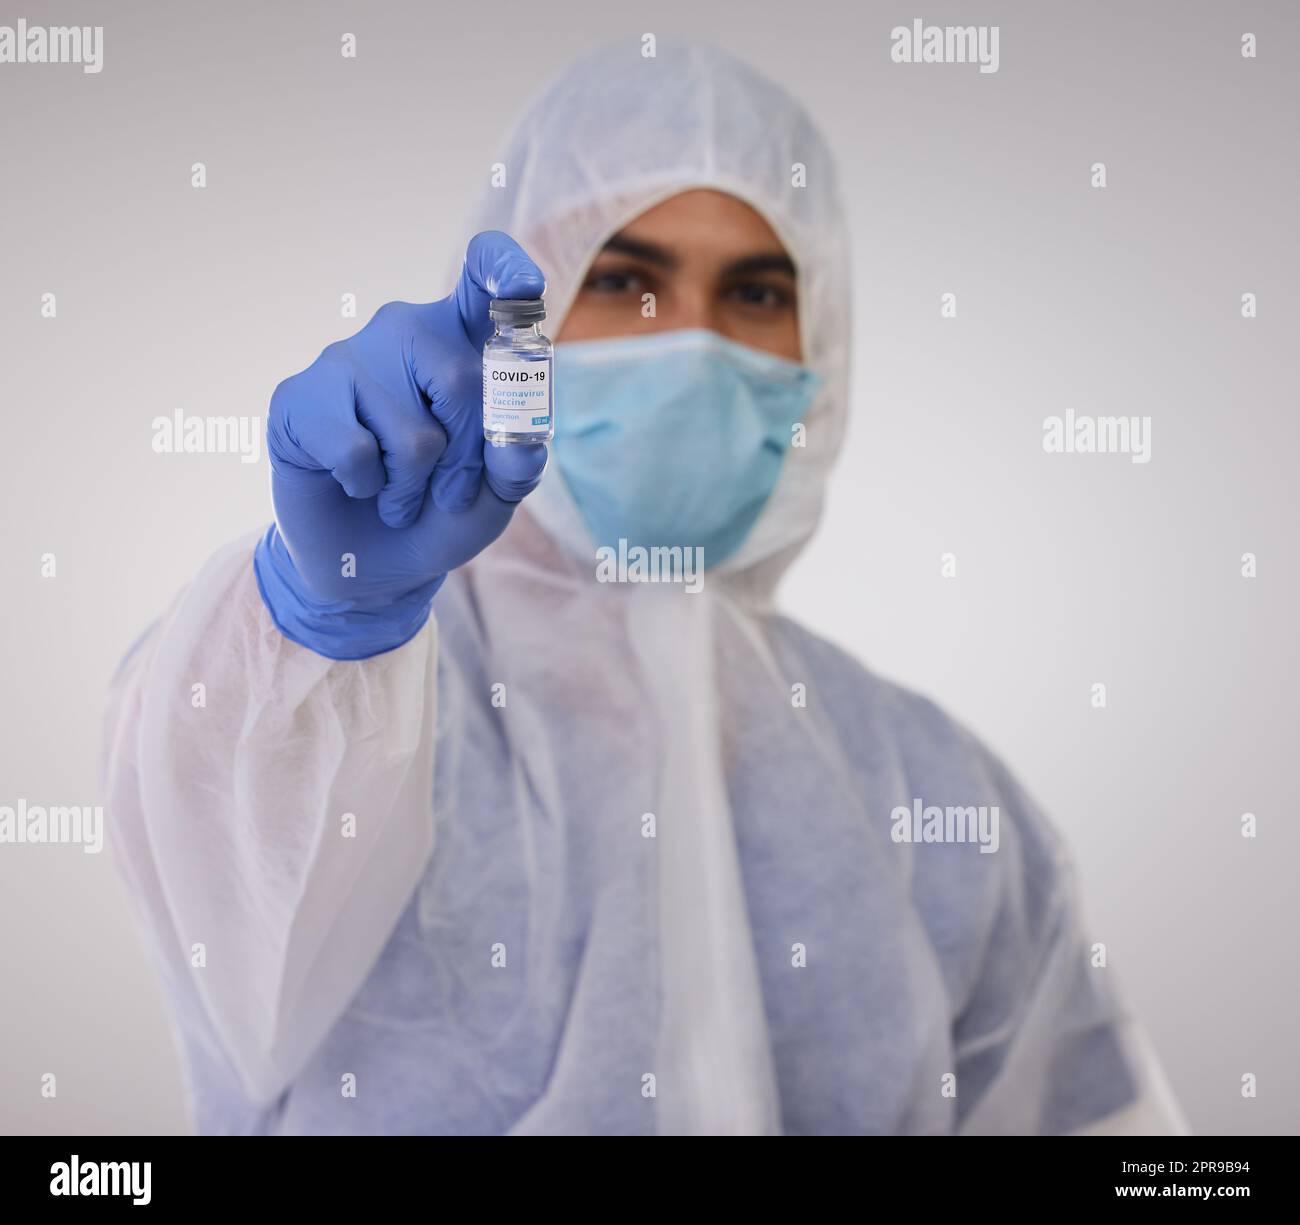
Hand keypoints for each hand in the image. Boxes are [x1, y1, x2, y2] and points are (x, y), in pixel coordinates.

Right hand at [253, 231, 548, 658]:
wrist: (371, 561)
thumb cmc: (439, 510)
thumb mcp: (495, 494)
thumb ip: (516, 464)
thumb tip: (518, 446)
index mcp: (461, 338)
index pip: (484, 279)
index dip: (504, 270)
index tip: (524, 284)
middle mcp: (404, 331)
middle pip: (461, 381)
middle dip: (466, 458)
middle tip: (447, 489)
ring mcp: (347, 357)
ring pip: (413, 433)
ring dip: (413, 487)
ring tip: (398, 491)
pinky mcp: (299, 396)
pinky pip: (355, 451)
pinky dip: (366, 488)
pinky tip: (354, 482)